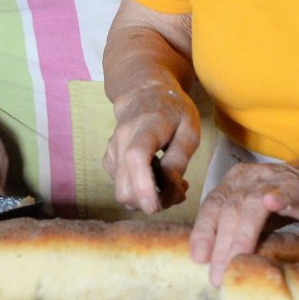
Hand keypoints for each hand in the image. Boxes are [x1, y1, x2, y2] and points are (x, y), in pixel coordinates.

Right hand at [103, 81, 199, 213]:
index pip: (136, 157)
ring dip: (149, 196)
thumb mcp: (189, 128)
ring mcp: (113, 151)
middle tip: (178, 191)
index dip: (142, 186)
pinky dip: (141, 190)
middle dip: (151, 201)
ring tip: (171, 180)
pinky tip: (156, 175)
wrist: (143, 92)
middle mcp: (122, 139)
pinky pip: (123, 186)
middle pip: (124, 186)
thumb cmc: (172, 110)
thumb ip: (179, 159)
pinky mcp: (110, 161)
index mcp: (146, 127)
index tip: (154, 206)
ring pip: (123, 192)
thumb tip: (170, 190)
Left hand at [188, 156, 298, 286]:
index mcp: (236, 183)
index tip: (197, 258)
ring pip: (252, 204)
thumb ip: (243, 232)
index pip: (212, 206)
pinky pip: (287, 189)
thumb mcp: (263, 218)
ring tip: (235, 259)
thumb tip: (220, 263)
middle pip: (229, 209)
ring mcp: (276, 179)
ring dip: (241, 235)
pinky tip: (272, 204)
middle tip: (217, 275)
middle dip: (220, 245)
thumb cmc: (294, 201)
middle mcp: (250, 178)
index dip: (203, 232)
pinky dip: (278, 196)